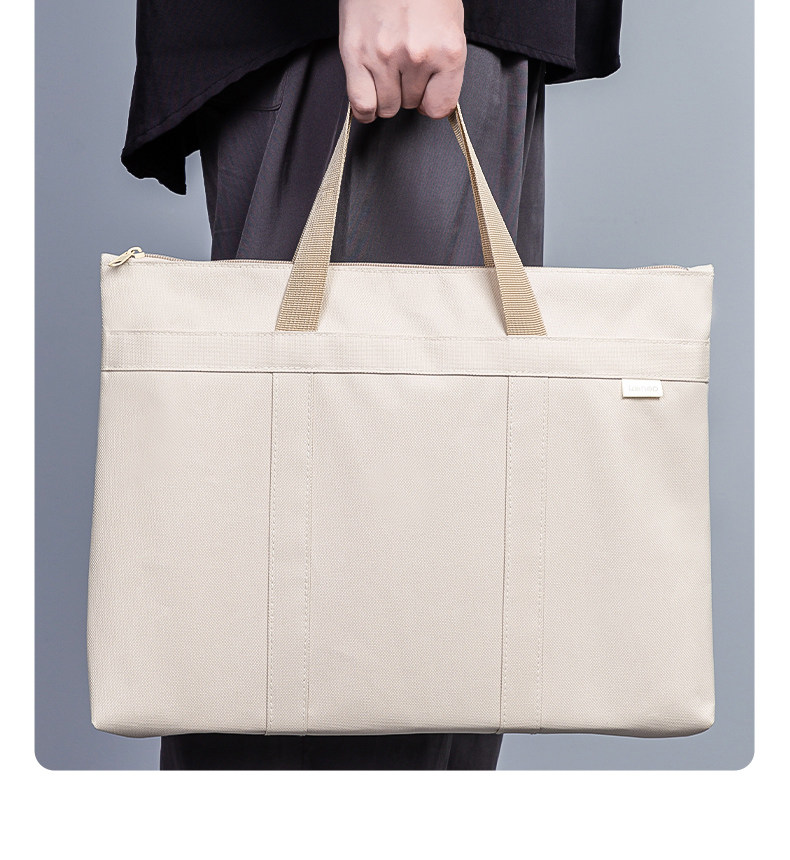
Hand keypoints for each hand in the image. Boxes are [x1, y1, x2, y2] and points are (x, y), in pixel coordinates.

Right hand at [338, 0, 466, 122]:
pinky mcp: (355, 54)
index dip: (431, 101)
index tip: (426, 92)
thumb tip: (433, 98)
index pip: (440, 107)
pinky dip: (365, 109)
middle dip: (407, 90)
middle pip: (410, 104)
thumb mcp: (449, 24)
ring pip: (386, 107)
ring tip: (386, 73)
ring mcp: (384, 57)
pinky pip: (361, 103)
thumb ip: (445, 66)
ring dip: (386, 96)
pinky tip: (369, 101)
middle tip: (403, 67)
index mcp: (448, 51)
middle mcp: (417, 57)